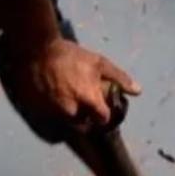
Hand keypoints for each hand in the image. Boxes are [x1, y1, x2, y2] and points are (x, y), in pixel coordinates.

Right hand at [0, 36, 138, 137]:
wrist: (37, 51)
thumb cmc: (71, 56)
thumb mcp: (99, 63)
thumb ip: (119, 78)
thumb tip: (137, 91)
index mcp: (89, 101)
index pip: (103, 120)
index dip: (104, 115)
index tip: (102, 109)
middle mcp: (71, 111)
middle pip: (83, 125)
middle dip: (86, 117)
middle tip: (83, 102)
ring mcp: (53, 112)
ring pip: (66, 121)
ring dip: (70, 114)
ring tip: (68, 97)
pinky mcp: (38, 111)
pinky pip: (51, 116)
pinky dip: (54, 110)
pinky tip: (55, 96)